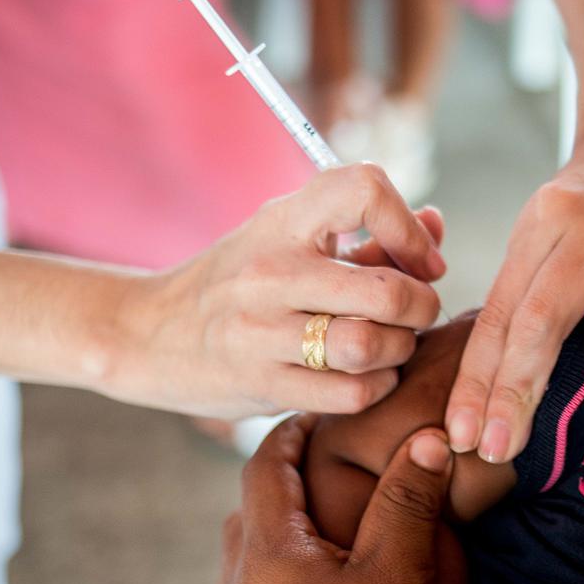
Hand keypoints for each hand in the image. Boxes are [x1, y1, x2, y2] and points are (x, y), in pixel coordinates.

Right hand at [105, 163, 446, 417]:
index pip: (364, 189)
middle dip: (422, 307)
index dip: (408, 225)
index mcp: (281, 220)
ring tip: (392, 346)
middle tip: (416, 313)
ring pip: (370, 346)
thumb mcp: (287, 240)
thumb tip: (435, 226)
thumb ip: (366, 235)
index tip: (419, 258)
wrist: (148, 334)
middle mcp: (269, 271)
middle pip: (387, 291)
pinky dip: (376, 386)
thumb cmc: (235, 283)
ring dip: (399, 350)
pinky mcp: (260, 384)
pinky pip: (350, 393)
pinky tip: (368, 376)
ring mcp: (260, 331)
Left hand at [220, 416, 455, 583]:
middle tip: (323, 468)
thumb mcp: (400, 578)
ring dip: (282, 540)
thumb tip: (425, 440)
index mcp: (267, 553)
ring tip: (329, 535)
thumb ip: (409, 504)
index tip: (320, 416)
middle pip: (249, 515)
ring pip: (251, 567)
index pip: (263, 467)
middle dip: (281, 485)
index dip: (291, 433)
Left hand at [444, 117, 583, 462]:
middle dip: (516, 390)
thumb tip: (481, 406)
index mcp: (543, 223)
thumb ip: (516, 306)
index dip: (479, 383)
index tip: (463, 437)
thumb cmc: (583, 214)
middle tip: (495, 447)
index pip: (500, 316)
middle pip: (544, 318)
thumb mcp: (537, 240)